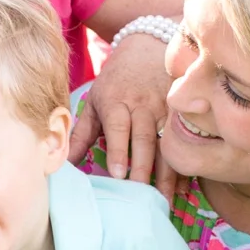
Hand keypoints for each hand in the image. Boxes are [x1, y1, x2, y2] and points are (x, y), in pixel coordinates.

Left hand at [69, 33, 178, 199]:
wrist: (147, 48)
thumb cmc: (115, 82)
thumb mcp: (95, 101)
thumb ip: (81, 133)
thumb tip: (63, 163)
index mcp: (117, 102)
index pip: (118, 127)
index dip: (119, 150)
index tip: (119, 175)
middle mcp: (143, 105)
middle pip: (145, 139)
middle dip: (144, 168)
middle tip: (143, 195)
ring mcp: (167, 108)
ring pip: (168, 143)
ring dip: (168, 174)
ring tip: (165, 201)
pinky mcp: (184, 113)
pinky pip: (186, 142)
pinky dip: (186, 166)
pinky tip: (185, 189)